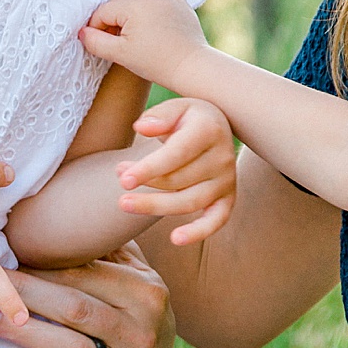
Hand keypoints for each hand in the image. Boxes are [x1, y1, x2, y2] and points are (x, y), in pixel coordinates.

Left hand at [0, 245, 175, 347]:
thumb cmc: (131, 316)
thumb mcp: (134, 279)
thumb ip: (107, 251)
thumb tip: (62, 208)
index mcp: (145, 292)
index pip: (84, 277)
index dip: (38, 270)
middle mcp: (141, 329)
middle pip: (74, 308)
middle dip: (24, 297)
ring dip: (26, 335)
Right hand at [79, 0, 210, 92]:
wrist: (191, 66)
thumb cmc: (156, 62)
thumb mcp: (120, 55)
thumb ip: (96, 42)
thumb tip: (82, 32)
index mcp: (135, 5)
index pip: (104, 11)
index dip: (96, 27)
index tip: (99, 42)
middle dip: (112, 15)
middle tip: (115, 37)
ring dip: (129, 5)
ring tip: (131, 27)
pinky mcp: (179, 1)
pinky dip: (149, 4)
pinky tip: (149, 22)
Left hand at [116, 97, 236, 244]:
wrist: (216, 127)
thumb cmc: (188, 119)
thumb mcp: (175, 107)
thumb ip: (159, 116)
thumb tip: (141, 127)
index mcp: (209, 130)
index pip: (176, 154)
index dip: (149, 168)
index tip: (123, 178)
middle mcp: (223, 157)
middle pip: (178, 180)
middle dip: (146, 183)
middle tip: (120, 180)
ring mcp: (227, 180)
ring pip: (189, 201)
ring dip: (155, 206)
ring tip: (125, 203)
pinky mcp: (228, 198)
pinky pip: (216, 220)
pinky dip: (198, 232)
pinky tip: (175, 239)